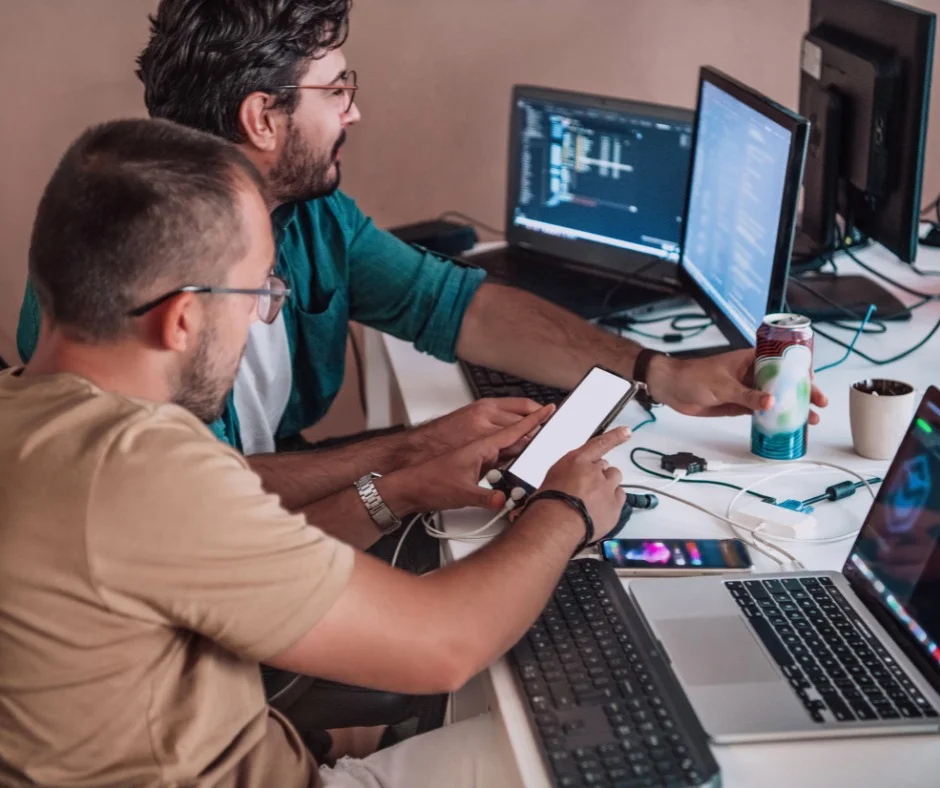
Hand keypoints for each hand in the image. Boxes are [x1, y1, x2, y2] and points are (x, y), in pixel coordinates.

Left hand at [384, 404, 554, 513]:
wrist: (410, 487)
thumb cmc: (429, 483)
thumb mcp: (461, 494)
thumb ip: (485, 498)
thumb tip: (503, 499)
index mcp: (481, 445)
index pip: (514, 430)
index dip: (534, 420)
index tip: (549, 409)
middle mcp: (480, 446)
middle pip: (515, 435)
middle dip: (534, 432)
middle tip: (552, 431)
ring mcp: (477, 452)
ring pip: (507, 444)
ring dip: (522, 444)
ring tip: (537, 444)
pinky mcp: (474, 461)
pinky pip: (498, 453)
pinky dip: (510, 454)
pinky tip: (514, 461)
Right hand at [537, 426, 630, 541]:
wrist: (556, 525)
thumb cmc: (546, 505)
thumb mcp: (551, 481)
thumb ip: (567, 476)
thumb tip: (569, 484)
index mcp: (576, 461)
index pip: (599, 444)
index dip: (615, 437)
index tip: (626, 432)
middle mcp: (594, 471)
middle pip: (605, 467)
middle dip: (598, 475)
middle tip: (587, 490)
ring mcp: (606, 488)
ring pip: (615, 480)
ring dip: (608, 486)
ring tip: (594, 500)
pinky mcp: (614, 506)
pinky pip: (620, 497)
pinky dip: (613, 502)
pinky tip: (601, 510)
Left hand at [647, 349, 828, 420]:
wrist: (671, 388)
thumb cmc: (693, 376)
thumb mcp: (722, 385)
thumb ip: (747, 395)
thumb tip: (771, 402)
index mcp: (750, 359)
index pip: (782, 363)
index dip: (801, 372)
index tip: (813, 383)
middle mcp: (751, 373)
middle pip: (783, 383)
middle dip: (802, 393)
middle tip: (819, 405)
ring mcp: (746, 389)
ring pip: (774, 398)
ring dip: (790, 408)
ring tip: (809, 420)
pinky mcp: (738, 404)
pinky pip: (760, 410)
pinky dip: (772, 417)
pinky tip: (785, 425)